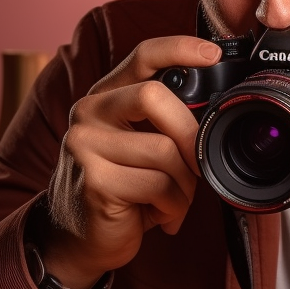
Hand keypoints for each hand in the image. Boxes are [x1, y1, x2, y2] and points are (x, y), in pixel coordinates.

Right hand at [40, 36, 221, 288]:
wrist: (76, 240)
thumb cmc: (119, 191)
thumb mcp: (137, 149)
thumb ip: (162, 125)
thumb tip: (211, 119)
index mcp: (104, 98)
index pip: (141, 57)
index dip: (178, 48)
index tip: (213, 54)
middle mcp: (89, 114)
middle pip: (154, 97)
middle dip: (190, 135)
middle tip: (197, 165)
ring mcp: (85, 146)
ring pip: (165, 151)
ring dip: (185, 185)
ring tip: (174, 201)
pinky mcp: (94, 181)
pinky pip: (159, 185)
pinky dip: (174, 207)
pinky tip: (163, 217)